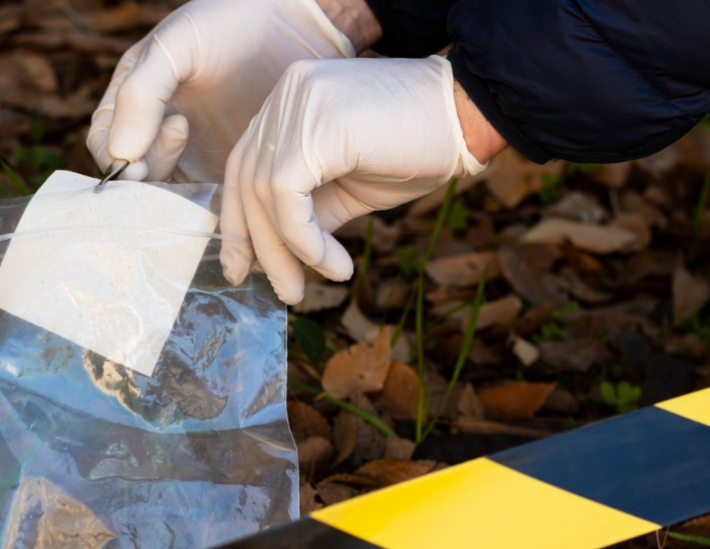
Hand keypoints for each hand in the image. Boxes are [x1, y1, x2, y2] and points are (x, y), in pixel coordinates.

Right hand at [86, 0, 356, 183]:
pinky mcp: (223, 171)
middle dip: (146, 175)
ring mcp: (190, 154)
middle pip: (131, 178)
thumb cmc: (231, 22)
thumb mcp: (177, 44)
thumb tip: (120, 155)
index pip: (104, 144)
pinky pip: (202, 201)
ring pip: (164, 195)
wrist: (298, 23)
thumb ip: (142, 94)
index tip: (143, 156)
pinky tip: (224, 178)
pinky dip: (205, 203)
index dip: (116, 159)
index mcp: (132, 99)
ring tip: (203, 149)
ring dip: (175, 192)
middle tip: (181, 136)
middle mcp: (154, 131)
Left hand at [220, 56, 485, 301]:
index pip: (244, 167)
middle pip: (248, 181)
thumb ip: (303, 211)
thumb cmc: (414, 149)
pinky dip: (305, 241)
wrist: (471, 115)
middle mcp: (285, 94)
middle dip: (259, 246)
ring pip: (264, 194)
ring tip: (307, 287)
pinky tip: (333, 265)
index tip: (244, 268)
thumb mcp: (345, 188)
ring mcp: (298, 104)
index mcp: (286, 101)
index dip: (239, 222)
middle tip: (283, 293)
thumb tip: (267, 257)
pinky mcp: (317, 126)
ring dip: (285, 253)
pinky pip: (288, 197)